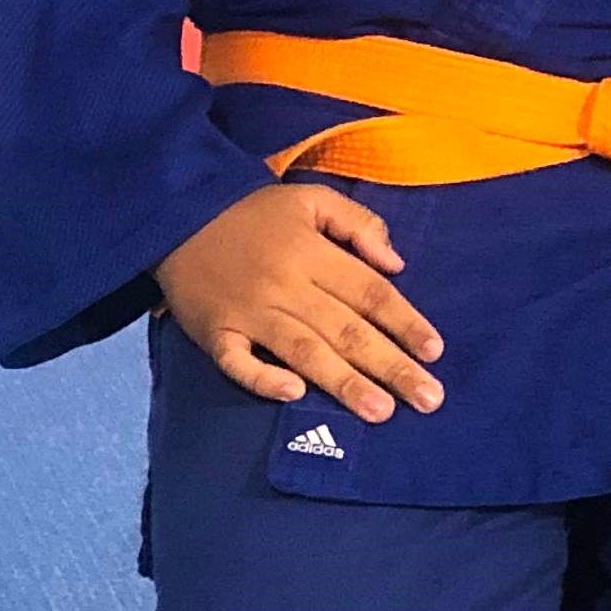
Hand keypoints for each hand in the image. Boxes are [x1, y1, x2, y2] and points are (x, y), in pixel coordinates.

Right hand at [152, 181, 445, 423]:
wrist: (175, 215)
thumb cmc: (252, 213)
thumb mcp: (309, 198)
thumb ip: (357, 222)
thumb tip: (396, 263)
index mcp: (310, 252)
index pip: (368, 292)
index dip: (404, 322)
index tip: (434, 351)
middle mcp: (284, 285)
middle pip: (345, 329)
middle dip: (390, 366)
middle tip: (428, 399)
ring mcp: (247, 312)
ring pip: (303, 351)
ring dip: (343, 382)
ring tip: (381, 411)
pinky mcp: (214, 332)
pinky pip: (237, 361)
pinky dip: (262, 378)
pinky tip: (293, 394)